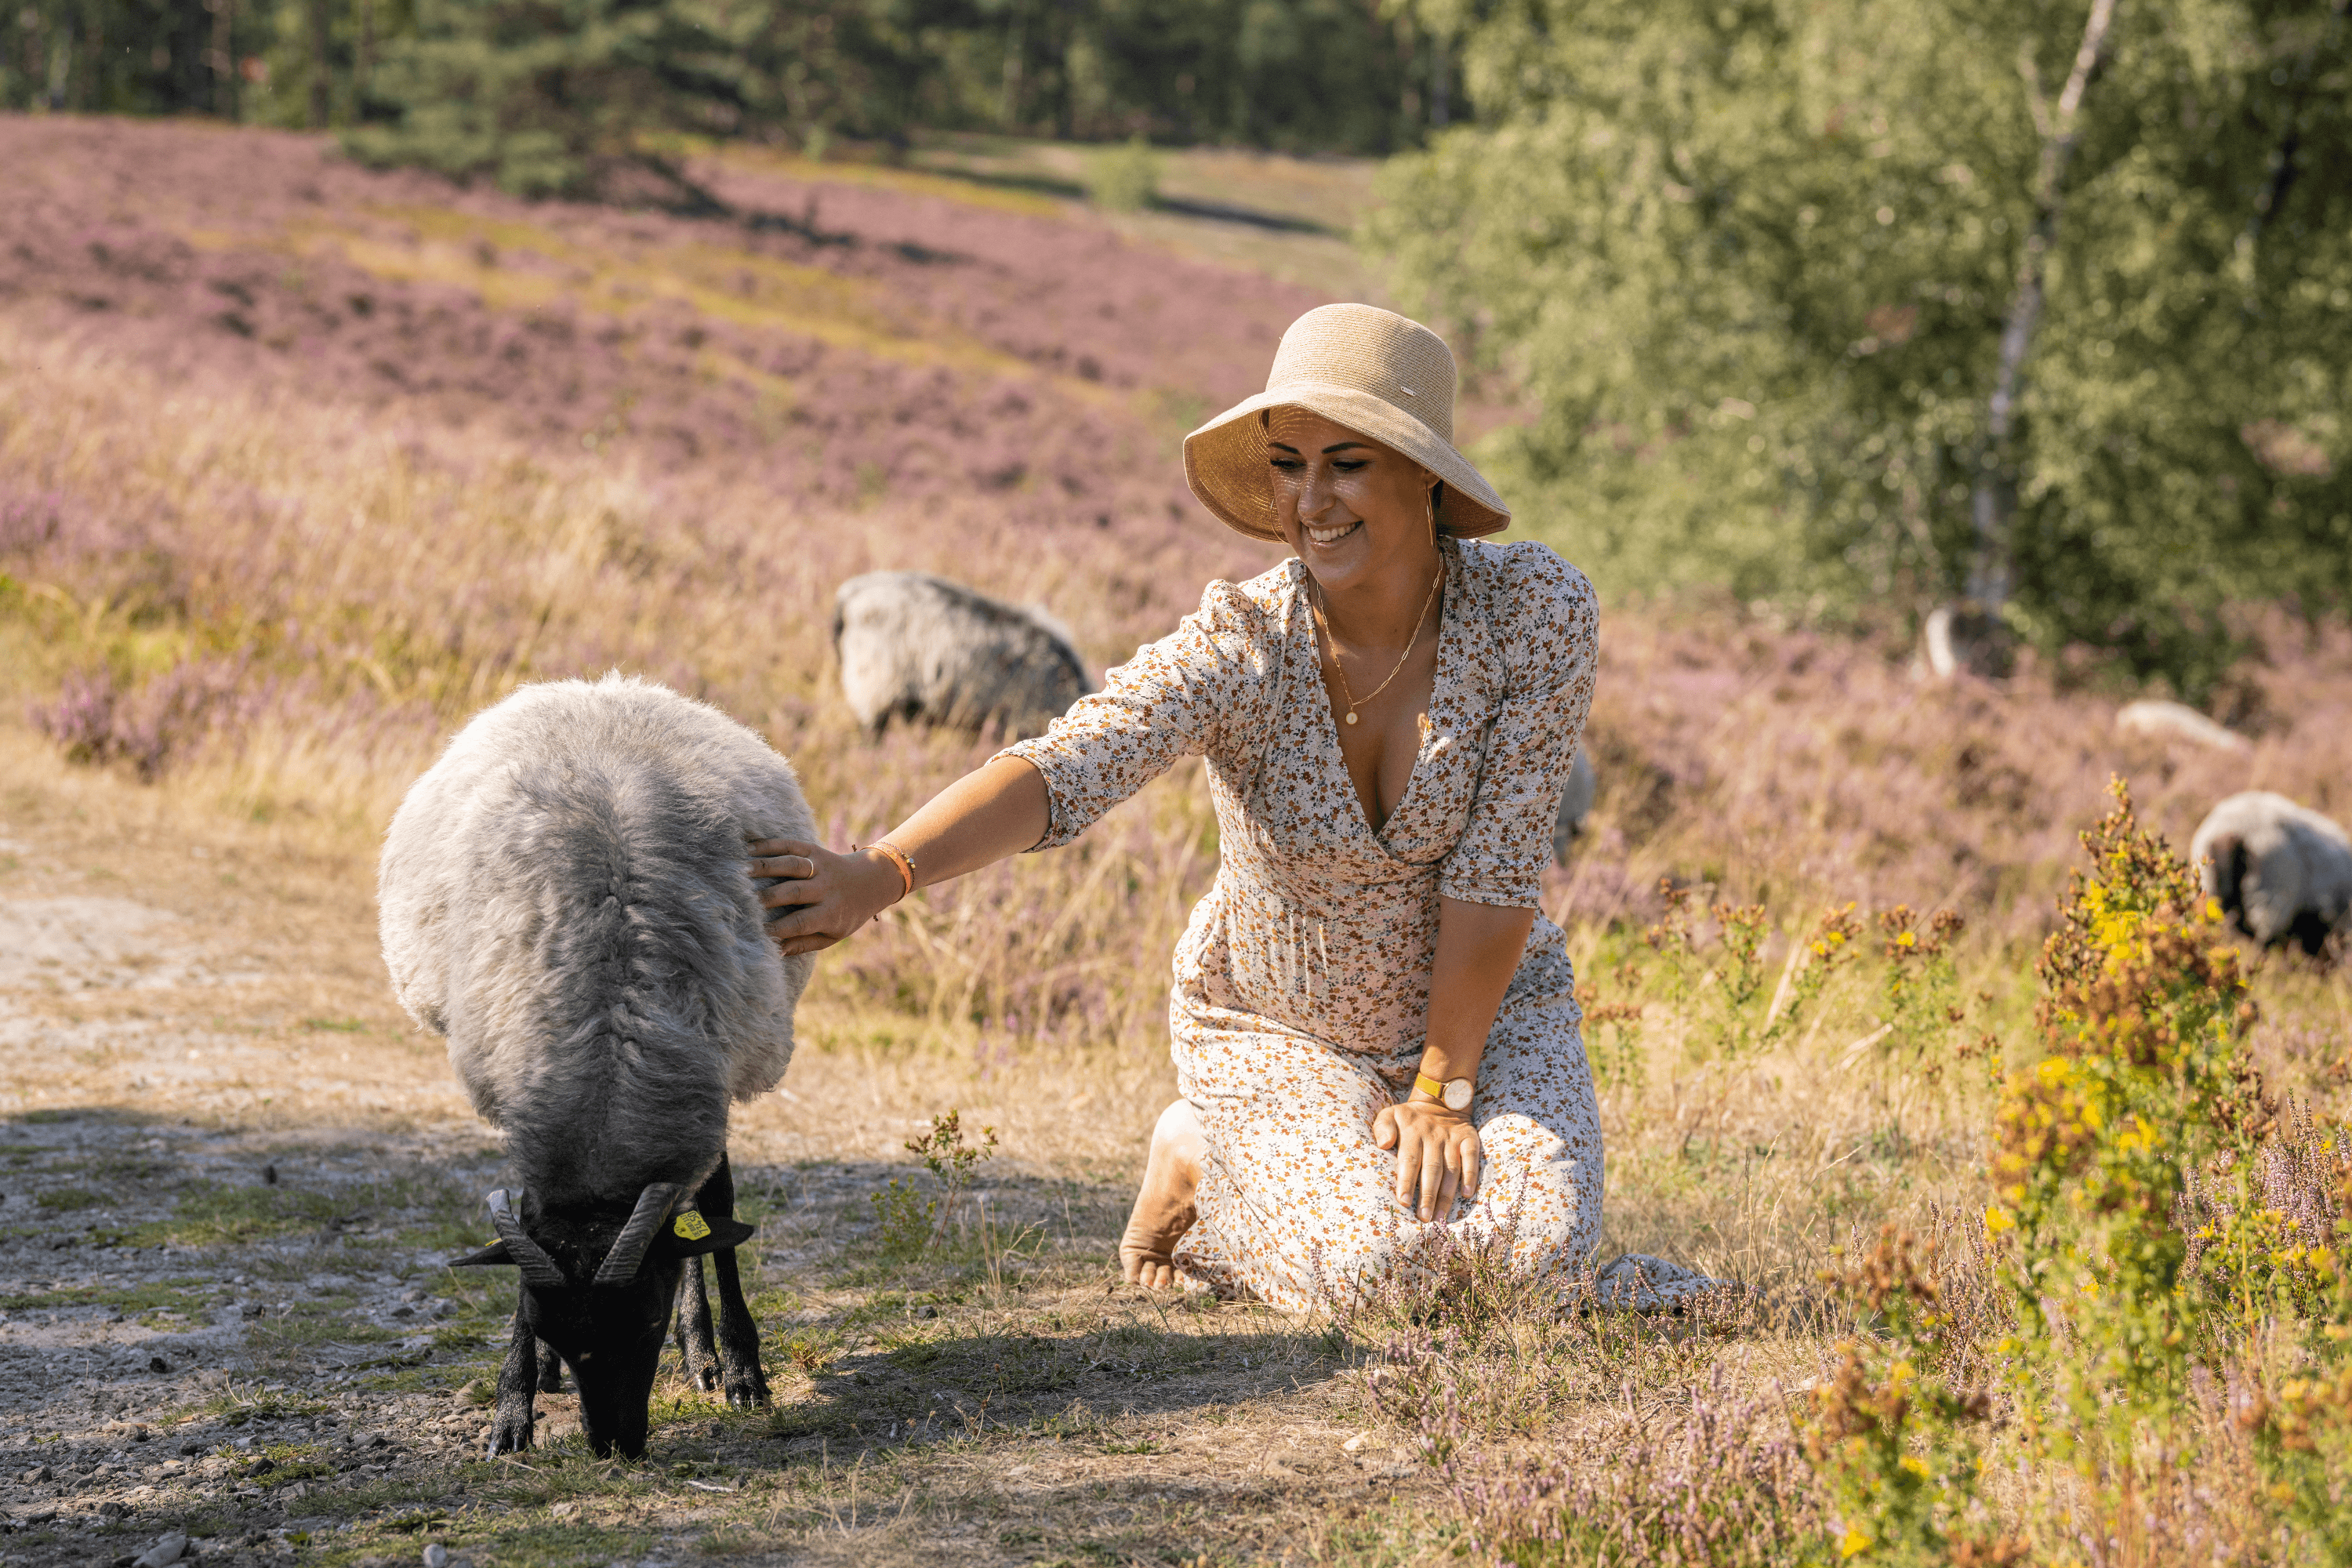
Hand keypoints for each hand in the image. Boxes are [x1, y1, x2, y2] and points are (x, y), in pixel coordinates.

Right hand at [748, 839, 903, 956]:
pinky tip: (748, 848)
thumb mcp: (832, 935)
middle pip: (795, 891)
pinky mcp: (815, 850)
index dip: (779, 929)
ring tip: (741, 870)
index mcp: (831, 913)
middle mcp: (826, 888)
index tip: (756, 932)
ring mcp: (821, 866)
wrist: (871, 881)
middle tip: (743, 899)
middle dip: (768, 896)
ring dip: (766, 866)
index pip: (802, 922)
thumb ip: (805, 944)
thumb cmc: (845, 914)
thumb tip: (776, 951)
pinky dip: (770, 845)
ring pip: (792, 865)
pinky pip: (791, 845)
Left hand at [1372, 1099, 1481, 1222]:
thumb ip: (1383, 1127)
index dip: (1406, 1181)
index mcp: (1412, 1133)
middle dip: (1428, 1195)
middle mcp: (1434, 1137)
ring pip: (1451, 1169)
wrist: (1440, 1099)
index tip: (1404, 1202)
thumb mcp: (1391, 1114)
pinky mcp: (1469, 1139)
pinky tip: (1467, 1194)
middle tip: (1424, 1218)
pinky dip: (1471, 1175)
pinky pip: (1471, 1157)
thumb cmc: (1410, 1117)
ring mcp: (1452, 1138)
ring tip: (1440, 1217)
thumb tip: (1383, 1144)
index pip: (1409, 1160)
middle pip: (1432, 1169)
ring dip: (1447, 1193)